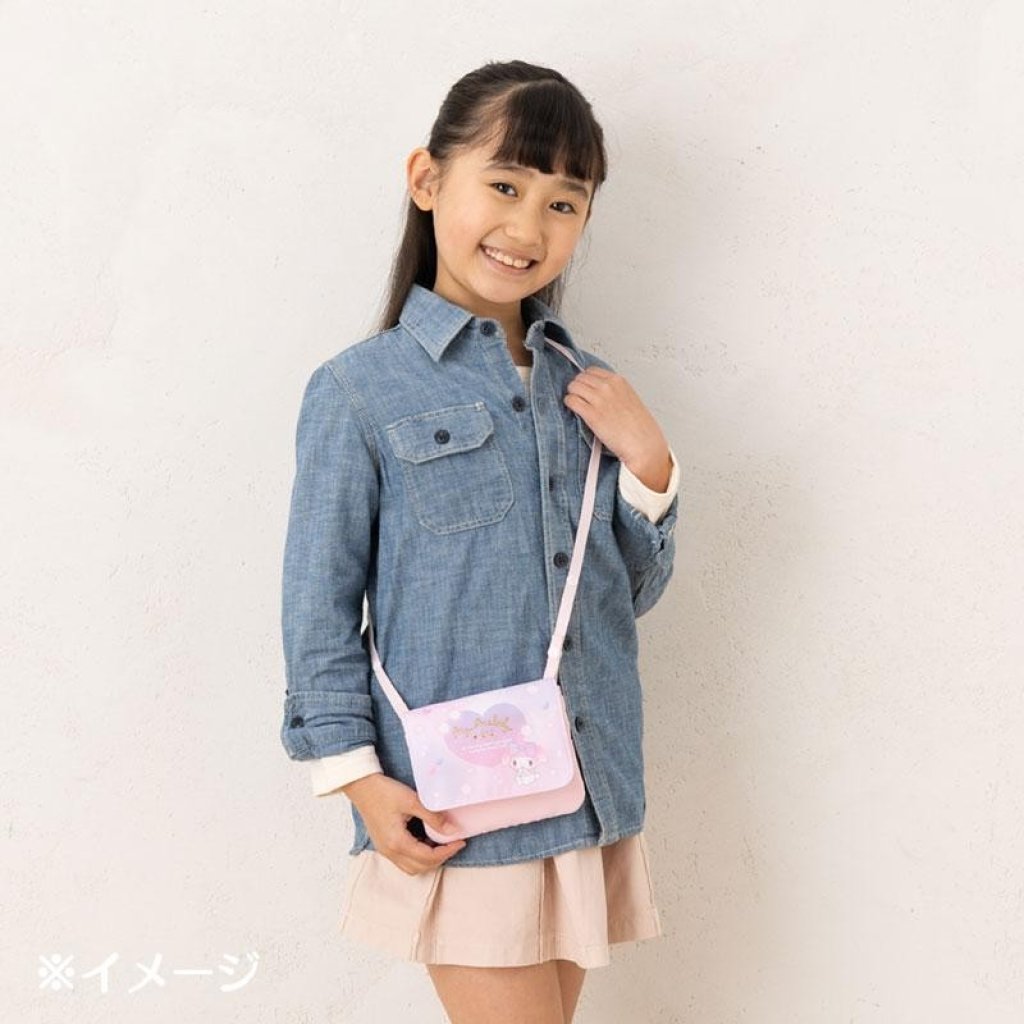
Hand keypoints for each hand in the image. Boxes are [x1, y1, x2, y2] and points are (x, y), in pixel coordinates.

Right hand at [341, 773, 466, 874]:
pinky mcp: (383, 845)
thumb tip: (453, 830)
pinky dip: (418, 856)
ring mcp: (385, 850)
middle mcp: (390, 851)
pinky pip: (404, 860)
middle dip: (440, 858)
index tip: (460, 841)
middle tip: (452, 843)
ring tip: (440, 843)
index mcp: (397, 842)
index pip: (428, 857)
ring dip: (428, 860)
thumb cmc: (384, 791)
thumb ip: (433, 817)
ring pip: (411, 867)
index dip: (447, 851)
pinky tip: (425, 840)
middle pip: (420, 867)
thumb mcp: (412, 801)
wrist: (362, 786)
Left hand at [563, 367, 672, 491]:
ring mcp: (599, 399)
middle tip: (578, 396)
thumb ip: (615, 391)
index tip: (584, 387)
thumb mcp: (630, 399)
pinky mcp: (592, 414)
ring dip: (572, 394)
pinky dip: (569, 404)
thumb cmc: (639, 427)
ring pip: (573, 387)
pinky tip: (574, 410)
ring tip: (576, 404)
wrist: (643, 444)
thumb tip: (598, 391)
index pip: (592, 370)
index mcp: (619, 381)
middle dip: (576, 386)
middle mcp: (608, 387)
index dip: (585, 379)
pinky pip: (571, 401)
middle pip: (580, 377)